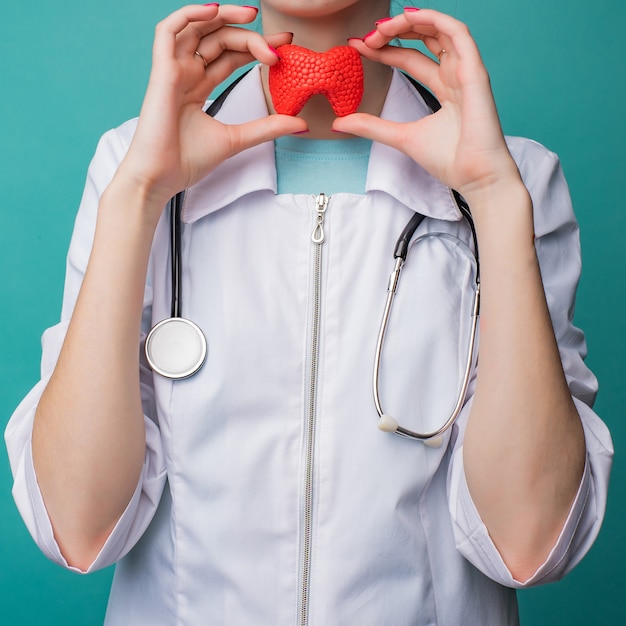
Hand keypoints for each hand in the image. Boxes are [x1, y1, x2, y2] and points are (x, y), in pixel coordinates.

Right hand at [117, 4, 306, 210]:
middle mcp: (186, 74)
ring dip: (224, 16)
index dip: (256, 47)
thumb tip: (301, 124)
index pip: (230, 56)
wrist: (161, 177)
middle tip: (279, 42)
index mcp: (198, 87)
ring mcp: (173, 70)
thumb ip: (267, 127)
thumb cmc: (188, 161)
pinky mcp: (161, 71)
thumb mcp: (238, 139)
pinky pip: (168, 30)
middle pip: (219, 40)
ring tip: (253, 16)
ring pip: (197, 28)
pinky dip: (190, 14)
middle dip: (250, 36)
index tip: (283, 47)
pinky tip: (215, 10)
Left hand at [334, 9, 521, 203]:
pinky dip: (434, 20)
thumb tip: (339, 123)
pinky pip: (457, 33)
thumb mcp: (400, 137)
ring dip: (409, 23)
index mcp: (443, 88)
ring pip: (440, 30)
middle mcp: (455, 75)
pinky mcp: (475, 71)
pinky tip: (409, 17)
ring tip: (381, 27)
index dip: (385, 50)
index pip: (410, 58)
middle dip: (394, 33)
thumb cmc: (450, 160)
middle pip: (424, 40)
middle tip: (367, 36)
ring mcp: (466, 71)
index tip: (358, 47)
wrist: (474, 177)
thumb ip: (372, 126)